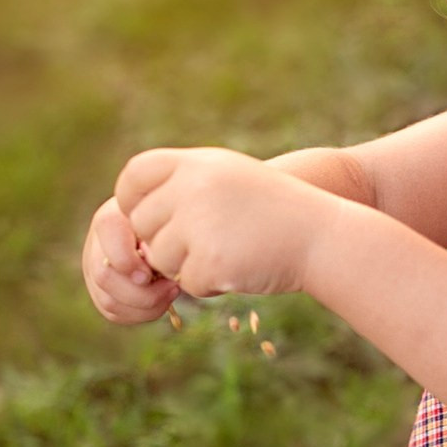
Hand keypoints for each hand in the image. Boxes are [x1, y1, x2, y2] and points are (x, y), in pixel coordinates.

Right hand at [81, 194, 180, 324]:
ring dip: (145, 306)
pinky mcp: (100, 291)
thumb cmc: (174, 223)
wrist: (168, 231)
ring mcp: (94, 269)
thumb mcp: (171, 221)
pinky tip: (162, 303)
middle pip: (104, 277)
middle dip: (143, 292)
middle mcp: (96, 243)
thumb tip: (151, 260)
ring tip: (172, 293)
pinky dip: (140, 314)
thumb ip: (162, 236)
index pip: (106, 238)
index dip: (126, 261)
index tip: (152, 273)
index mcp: (111, 218)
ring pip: (109, 301)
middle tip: (174, 288)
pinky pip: (114, 313)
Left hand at [115, 147, 342, 296]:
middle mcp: (192, 187)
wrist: (321, 235)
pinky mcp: (209, 260)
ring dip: (188, 264)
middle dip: (168, 241)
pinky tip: (240, 266)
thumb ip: (181, 183)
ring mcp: (199, 224)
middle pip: (144, 227)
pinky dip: (210, 283)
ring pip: (161, 259)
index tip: (149, 217)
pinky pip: (187, 283)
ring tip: (230, 249)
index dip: (133, 201)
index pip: (133, 177)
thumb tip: (125, 213)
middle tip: (211, 238)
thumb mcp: (226, 176)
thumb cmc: (272, 209)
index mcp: (194, 163)